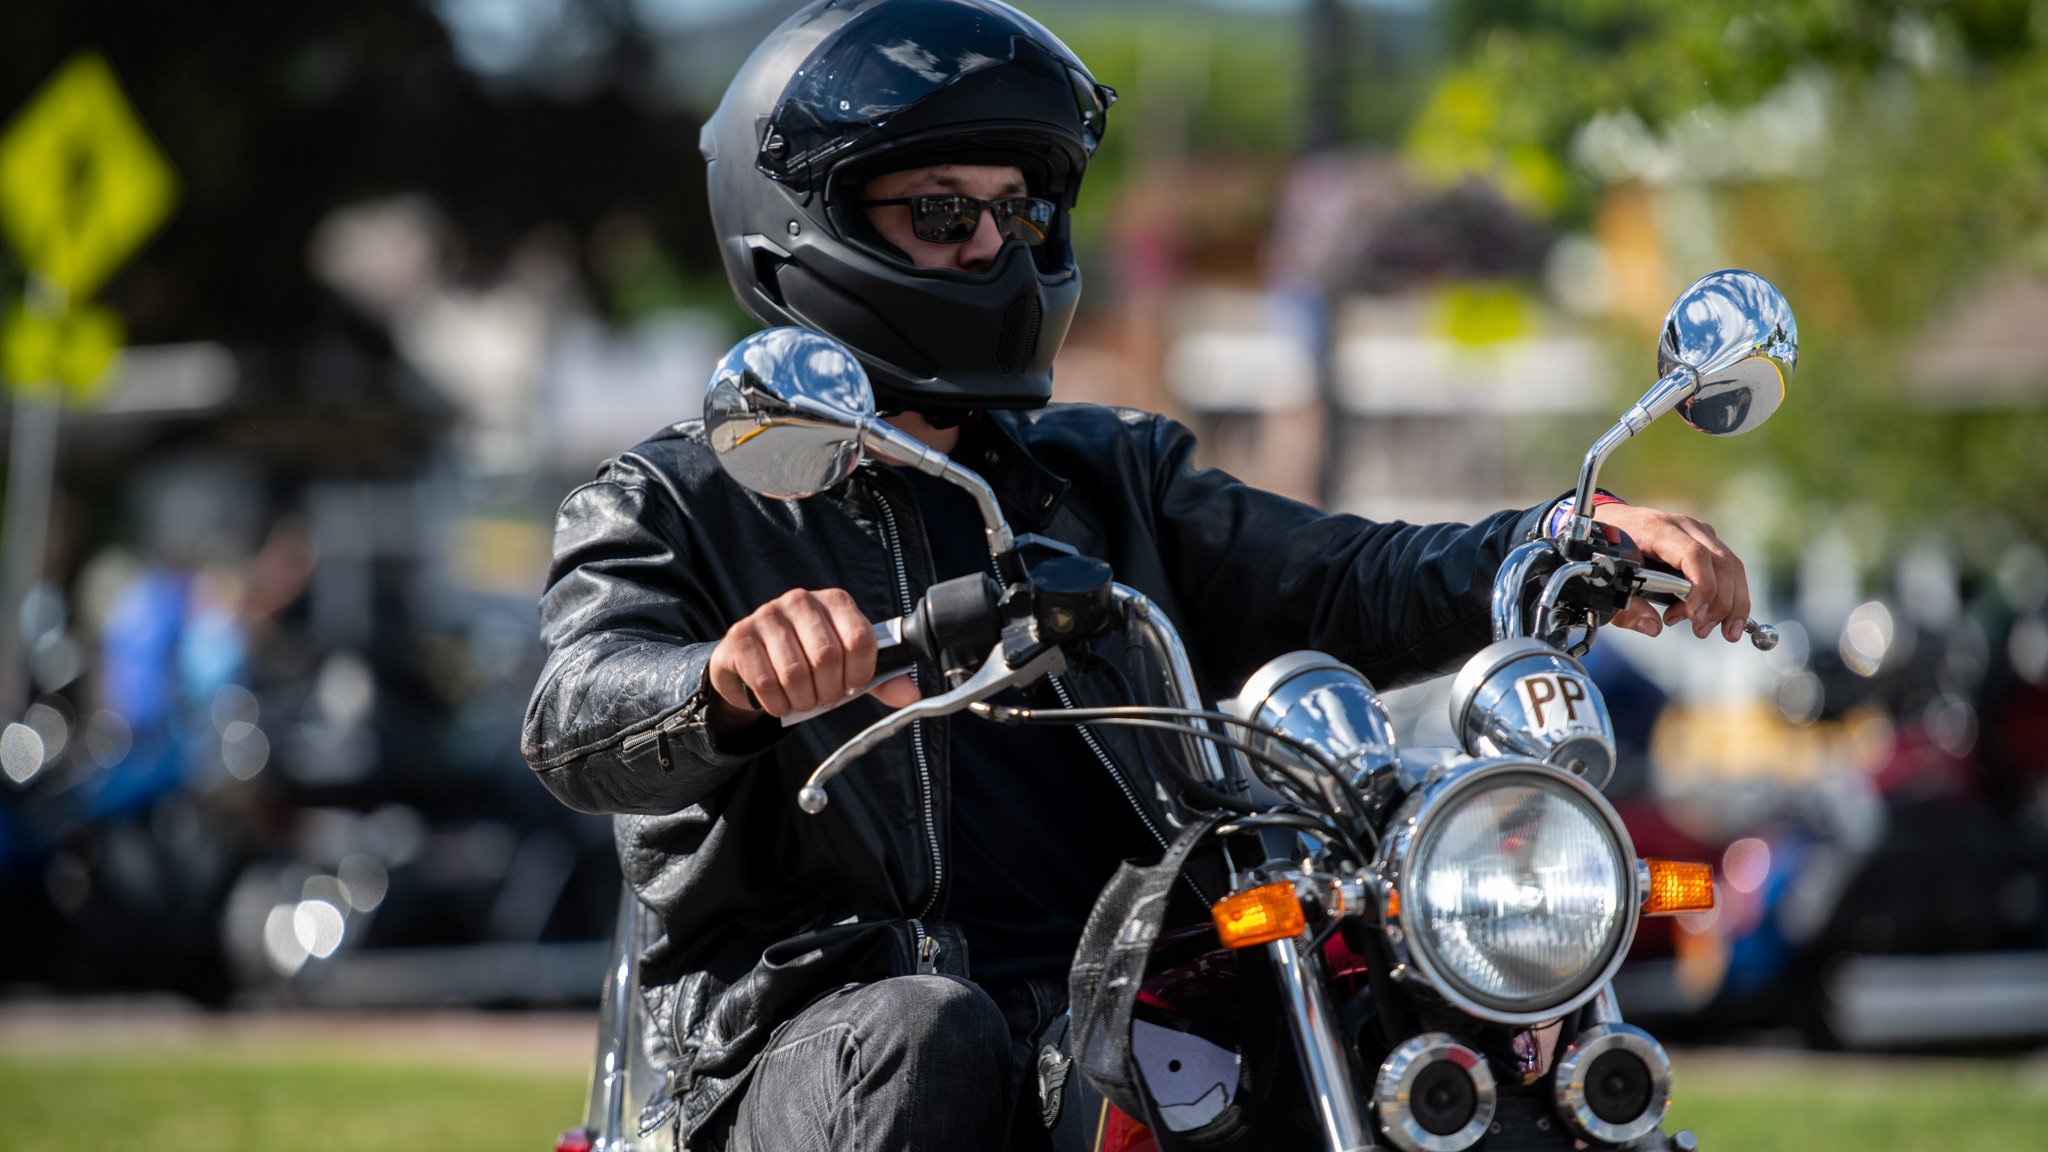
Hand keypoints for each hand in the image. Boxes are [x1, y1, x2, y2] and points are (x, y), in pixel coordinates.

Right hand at [707, 588, 923, 732]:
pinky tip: (779, 702)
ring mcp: (767, 615)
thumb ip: (879, 680)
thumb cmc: (808, 662)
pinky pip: (765, 681)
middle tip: (825, 699)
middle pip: (828, 656)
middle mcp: (801, 600)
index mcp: (835, 601)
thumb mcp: (846, 668)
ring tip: (803, 701)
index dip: (861, 673)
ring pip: (795, 671)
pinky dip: (777, 703)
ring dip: (803, 700)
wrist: (751, 664)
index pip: (860, 638)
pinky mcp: (739, 637)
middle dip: (830, 691)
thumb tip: (912, 695)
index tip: (853, 687)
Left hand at [1593, 504, 1751, 641]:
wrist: (1609, 522)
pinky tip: (1724, 620)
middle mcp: (1683, 526)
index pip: (1693, 554)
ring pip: (1731, 566)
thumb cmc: (1609, 550)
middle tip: (1702, 630)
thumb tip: (1653, 627)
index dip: (1701, 587)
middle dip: (1719, 602)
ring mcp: (1698, 532)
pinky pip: (1728, 568)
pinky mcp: (1706, 541)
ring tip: (1720, 631)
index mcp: (1656, 529)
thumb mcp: (1608, 578)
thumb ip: (1625, 606)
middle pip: (1720, 562)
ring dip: (1731, 603)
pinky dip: (1731, 596)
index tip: (1695, 615)